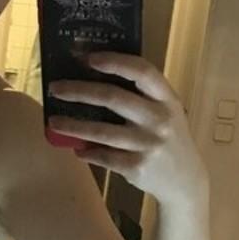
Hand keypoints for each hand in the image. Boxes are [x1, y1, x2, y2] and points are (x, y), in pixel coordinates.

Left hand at [47, 54, 208, 205]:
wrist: (185, 180)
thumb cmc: (168, 138)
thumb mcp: (166, 112)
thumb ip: (143, 96)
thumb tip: (97, 77)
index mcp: (167, 98)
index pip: (142, 71)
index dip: (115, 62)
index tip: (88, 58)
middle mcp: (158, 119)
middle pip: (113, 98)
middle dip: (79, 91)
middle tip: (56, 88)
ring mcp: (147, 144)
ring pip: (101, 131)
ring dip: (73, 125)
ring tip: (53, 121)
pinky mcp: (136, 167)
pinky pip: (103, 157)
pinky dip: (87, 152)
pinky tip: (77, 148)